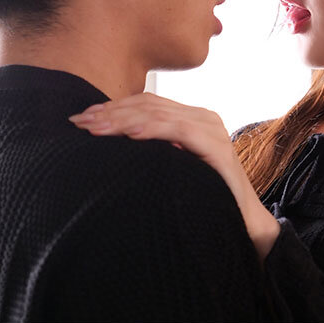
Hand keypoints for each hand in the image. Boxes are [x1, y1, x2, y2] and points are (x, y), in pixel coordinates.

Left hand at [68, 93, 279, 259]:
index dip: (113, 107)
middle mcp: (204, 117)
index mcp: (193, 118)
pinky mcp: (218, 146)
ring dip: (123, 120)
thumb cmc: (205, 196)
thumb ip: (155, 150)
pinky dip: (153, 129)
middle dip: (111, 112)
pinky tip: (130, 134)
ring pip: (160, 113)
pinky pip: (180, 130)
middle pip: (150, 104)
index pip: (147, 103)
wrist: (244, 220)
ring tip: (95, 129)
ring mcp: (212, 129)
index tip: (82, 119)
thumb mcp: (173, 167)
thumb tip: (112, 145)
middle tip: (79, 123)